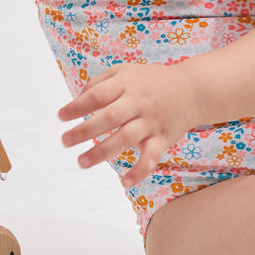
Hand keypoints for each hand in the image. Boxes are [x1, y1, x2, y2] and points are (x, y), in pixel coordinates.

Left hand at [58, 63, 200, 187]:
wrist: (193, 88)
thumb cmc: (152, 80)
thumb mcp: (125, 71)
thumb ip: (100, 83)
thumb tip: (77, 99)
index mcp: (126, 84)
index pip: (98, 95)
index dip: (78, 106)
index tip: (61, 117)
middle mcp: (138, 102)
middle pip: (110, 116)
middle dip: (85, 130)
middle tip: (65, 141)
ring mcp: (151, 121)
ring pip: (126, 137)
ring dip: (103, 151)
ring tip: (82, 162)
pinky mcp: (163, 138)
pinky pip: (151, 156)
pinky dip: (139, 170)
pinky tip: (124, 183)